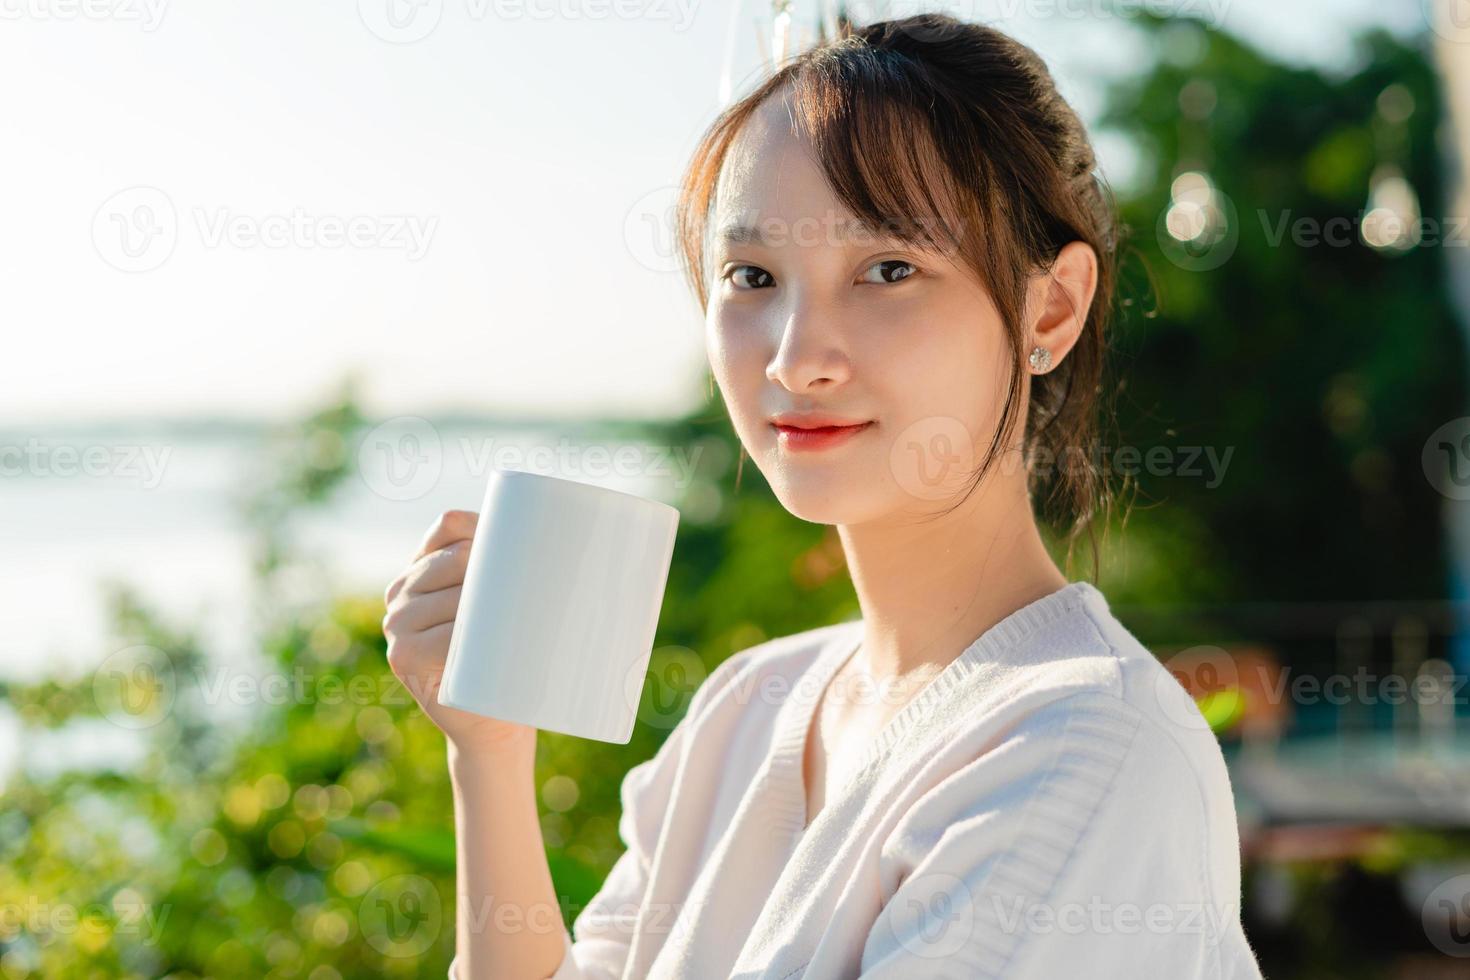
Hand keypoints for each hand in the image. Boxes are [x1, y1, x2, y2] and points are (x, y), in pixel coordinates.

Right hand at [382, 509, 536, 758]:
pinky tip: (490, 645)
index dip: (487, 527)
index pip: (450, 524)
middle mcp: (402, 589)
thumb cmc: (512, 660)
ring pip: (456, 597)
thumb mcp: (512, 609)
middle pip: (457, 557)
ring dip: (493, 607)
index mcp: (424, 566)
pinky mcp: (403, 656)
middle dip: (502, 570)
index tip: (533, 544)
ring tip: (525, 623)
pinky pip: (444, 638)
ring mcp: (397, 622)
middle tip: (543, 594)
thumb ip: (525, 573)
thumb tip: (616, 544)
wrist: (494, 726)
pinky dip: (470, 639)